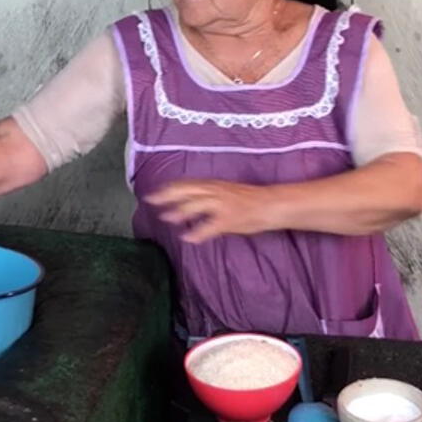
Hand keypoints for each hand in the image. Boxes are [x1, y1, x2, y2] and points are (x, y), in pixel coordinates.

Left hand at [144, 179, 277, 243]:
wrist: (270, 204)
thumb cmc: (250, 199)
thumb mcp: (226, 192)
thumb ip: (208, 196)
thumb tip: (190, 204)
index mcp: (214, 185)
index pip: (187, 184)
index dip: (169, 187)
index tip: (154, 191)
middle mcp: (215, 192)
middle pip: (187, 191)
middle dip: (167, 196)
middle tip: (150, 201)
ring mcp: (222, 205)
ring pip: (196, 206)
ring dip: (179, 212)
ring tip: (166, 217)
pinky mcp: (229, 219)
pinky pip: (209, 227)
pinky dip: (197, 232)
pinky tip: (188, 238)